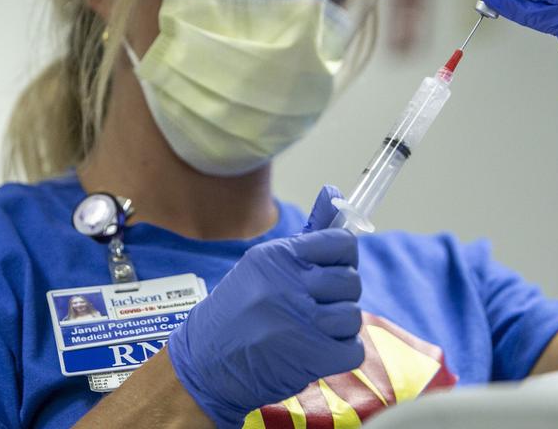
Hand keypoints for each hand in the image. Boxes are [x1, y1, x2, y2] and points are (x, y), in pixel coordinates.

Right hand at [167, 186, 362, 427]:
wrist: (204, 362)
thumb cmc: (235, 310)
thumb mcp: (262, 265)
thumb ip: (307, 235)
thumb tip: (335, 193)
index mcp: (277, 257)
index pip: (341, 243)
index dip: (343, 255)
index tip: (333, 265)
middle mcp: (288, 285)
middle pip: (351, 281)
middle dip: (339, 294)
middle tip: (315, 304)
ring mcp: (300, 322)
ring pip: (353, 315)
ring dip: (338, 326)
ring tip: (311, 328)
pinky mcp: (310, 357)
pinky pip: (353, 349)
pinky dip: (341, 352)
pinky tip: (318, 349)